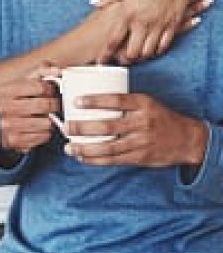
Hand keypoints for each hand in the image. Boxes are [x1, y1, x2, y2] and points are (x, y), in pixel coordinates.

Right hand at [0, 65, 59, 155]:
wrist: (7, 123)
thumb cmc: (23, 100)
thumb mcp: (29, 83)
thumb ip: (43, 72)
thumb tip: (57, 70)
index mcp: (7, 90)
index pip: (39, 86)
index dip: (50, 89)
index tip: (50, 91)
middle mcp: (4, 107)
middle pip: (42, 105)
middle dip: (53, 106)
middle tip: (55, 106)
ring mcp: (7, 124)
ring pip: (44, 123)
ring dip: (50, 121)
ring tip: (48, 118)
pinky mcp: (13, 140)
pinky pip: (41, 137)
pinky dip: (46, 134)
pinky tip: (42, 129)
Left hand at [63, 92, 207, 167]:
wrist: (186, 139)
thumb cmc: (158, 116)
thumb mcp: (145, 102)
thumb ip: (122, 101)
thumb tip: (88, 92)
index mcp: (143, 104)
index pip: (116, 100)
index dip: (95, 100)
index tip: (76, 101)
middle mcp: (142, 123)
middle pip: (108, 126)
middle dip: (83, 128)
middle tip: (66, 127)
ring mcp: (141, 142)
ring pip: (109, 147)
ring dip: (85, 149)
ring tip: (69, 147)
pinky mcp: (140, 157)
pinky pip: (114, 160)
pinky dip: (96, 160)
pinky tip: (82, 158)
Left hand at [92, 0, 215, 63]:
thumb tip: (94, 3)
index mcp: (127, 12)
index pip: (113, 40)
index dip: (106, 53)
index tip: (101, 61)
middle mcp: (142, 20)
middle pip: (131, 51)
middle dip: (125, 58)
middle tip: (121, 60)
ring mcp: (159, 23)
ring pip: (148, 51)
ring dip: (141, 55)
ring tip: (136, 55)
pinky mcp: (174, 22)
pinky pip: (165, 44)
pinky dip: (158, 50)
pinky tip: (153, 48)